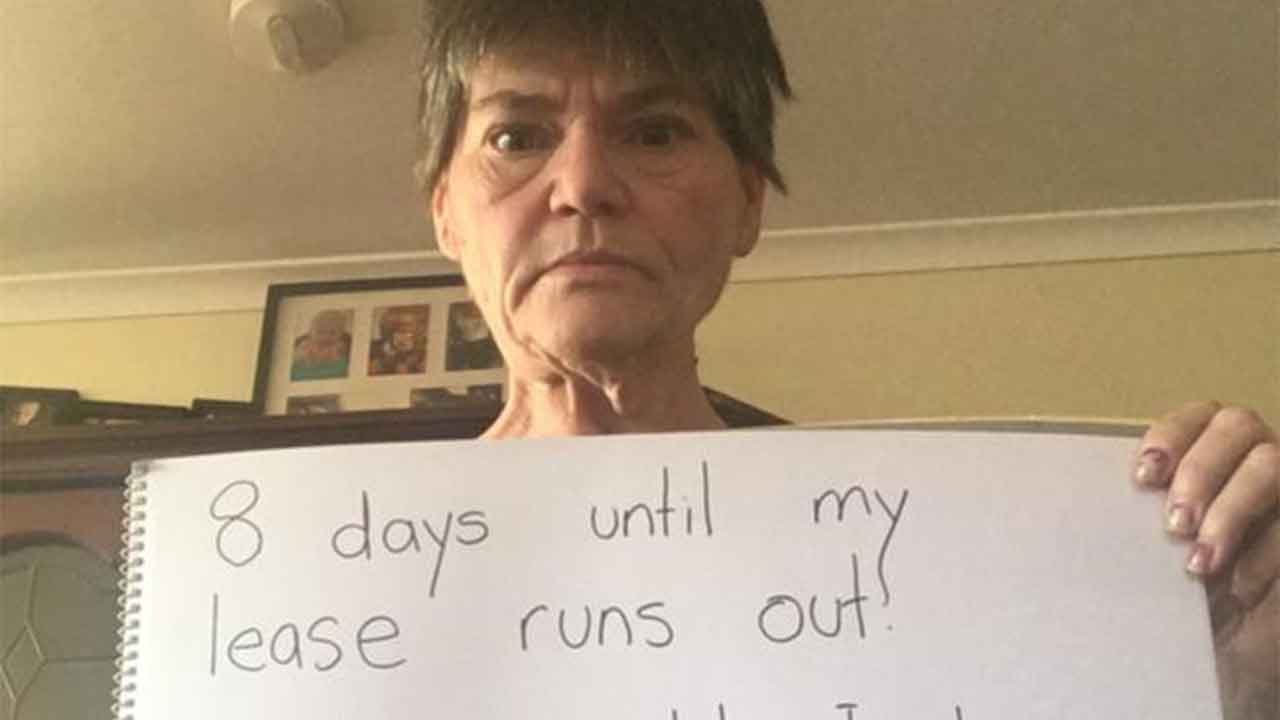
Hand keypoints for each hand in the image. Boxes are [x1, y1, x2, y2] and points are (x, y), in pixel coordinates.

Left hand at [1133, 401, 1278, 719]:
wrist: (1226, 652)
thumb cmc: (1176, 595)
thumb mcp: (1146, 555)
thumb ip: (1131, 523)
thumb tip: (1072, 512)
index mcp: (1208, 452)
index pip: (1194, 417)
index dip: (1170, 437)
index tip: (1143, 478)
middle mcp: (1251, 461)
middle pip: (1238, 426)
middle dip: (1201, 471)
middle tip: (1174, 524)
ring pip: (1270, 466)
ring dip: (1231, 510)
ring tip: (1200, 561)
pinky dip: (1266, 552)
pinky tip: (1241, 588)